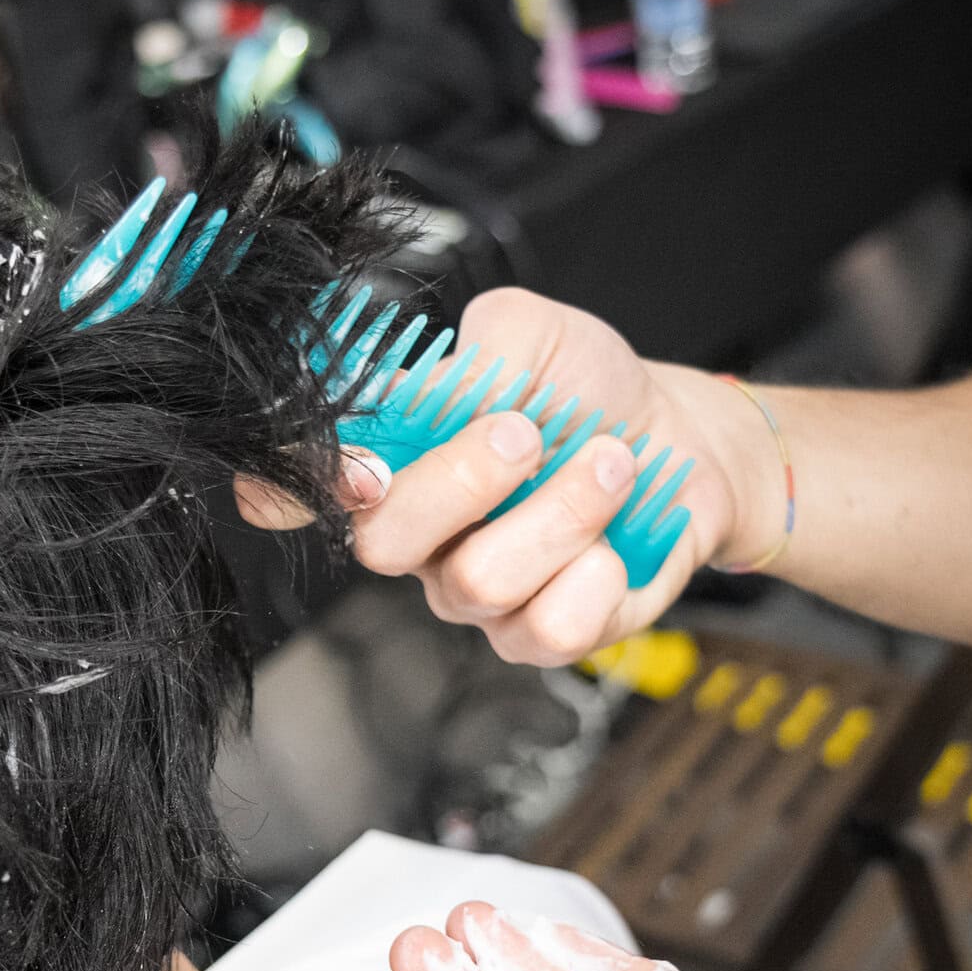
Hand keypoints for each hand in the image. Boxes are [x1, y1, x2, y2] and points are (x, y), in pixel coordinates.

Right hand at [238, 289, 781, 664]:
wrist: (679, 443)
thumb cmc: (589, 392)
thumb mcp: (534, 334)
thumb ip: (482, 346)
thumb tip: (446, 388)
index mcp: (391, 461)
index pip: (299, 486)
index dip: (292, 487)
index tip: (352, 468)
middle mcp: (418, 538)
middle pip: (385, 541)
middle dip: (464, 477)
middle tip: (529, 432)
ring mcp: (472, 595)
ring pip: (482, 580)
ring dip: (563, 509)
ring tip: (609, 464)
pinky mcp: (537, 636)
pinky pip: (549, 628)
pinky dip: (598, 575)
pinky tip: (615, 544)